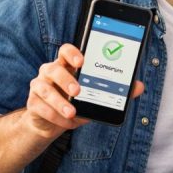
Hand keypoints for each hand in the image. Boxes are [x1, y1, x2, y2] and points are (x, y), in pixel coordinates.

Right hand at [23, 43, 143, 138]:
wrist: (54, 121)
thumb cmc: (78, 102)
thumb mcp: (96, 96)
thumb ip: (116, 90)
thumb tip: (139, 86)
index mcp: (66, 66)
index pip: (65, 51)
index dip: (72, 53)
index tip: (82, 61)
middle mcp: (50, 72)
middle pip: (53, 68)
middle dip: (66, 79)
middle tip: (78, 90)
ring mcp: (39, 86)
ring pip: (43, 88)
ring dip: (58, 101)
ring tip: (72, 112)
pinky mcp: (33, 103)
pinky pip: (40, 107)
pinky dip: (54, 115)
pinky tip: (66, 121)